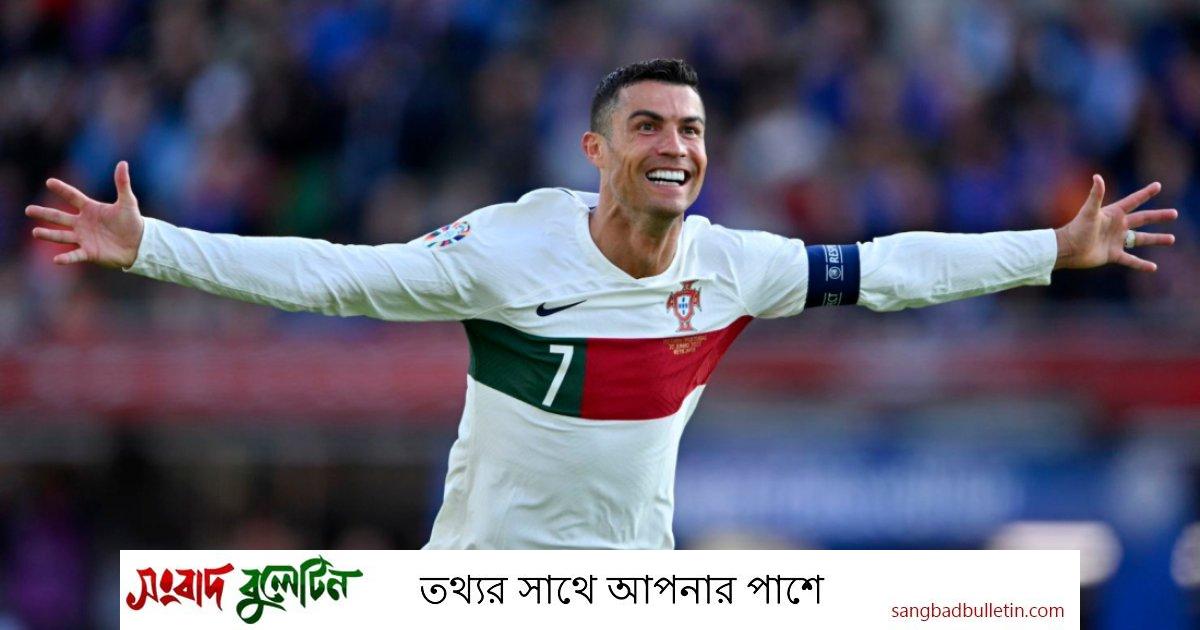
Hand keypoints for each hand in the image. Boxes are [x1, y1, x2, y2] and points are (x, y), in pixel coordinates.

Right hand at [26, 161, 144, 266]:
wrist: (139, 244)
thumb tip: (123, 163)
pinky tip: (56, 260)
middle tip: (28, 209)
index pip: (73, 197)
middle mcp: (83, 223)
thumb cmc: (132, 222)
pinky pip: (75, 255)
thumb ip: (122, 183)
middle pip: (59, 217)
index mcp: (90, 209)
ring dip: (48, 234)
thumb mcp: (128, 202)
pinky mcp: (89, 252)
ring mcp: (84, 238)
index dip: (62, 190)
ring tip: (35, 232)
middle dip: (44, 213)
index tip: (50, 182)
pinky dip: (66, 258)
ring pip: (62, 236)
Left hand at [1054, 174, 1176, 271]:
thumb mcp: (1089, 211)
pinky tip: (1153, 267)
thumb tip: (1097, 176)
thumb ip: (1096, 194)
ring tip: (1171, 239)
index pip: (1133, 201)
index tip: (1157, 185)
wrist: (1068, 249)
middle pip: (1142, 219)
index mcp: (1113, 213)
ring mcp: (1116, 241)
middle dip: (1158, 216)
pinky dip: (1141, 264)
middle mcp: (1117, 226)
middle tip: (1174, 213)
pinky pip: (1130, 260)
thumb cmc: (1077, 228)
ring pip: (1140, 239)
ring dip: (1156, 239)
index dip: (1145, 193)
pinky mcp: (1113, 255)